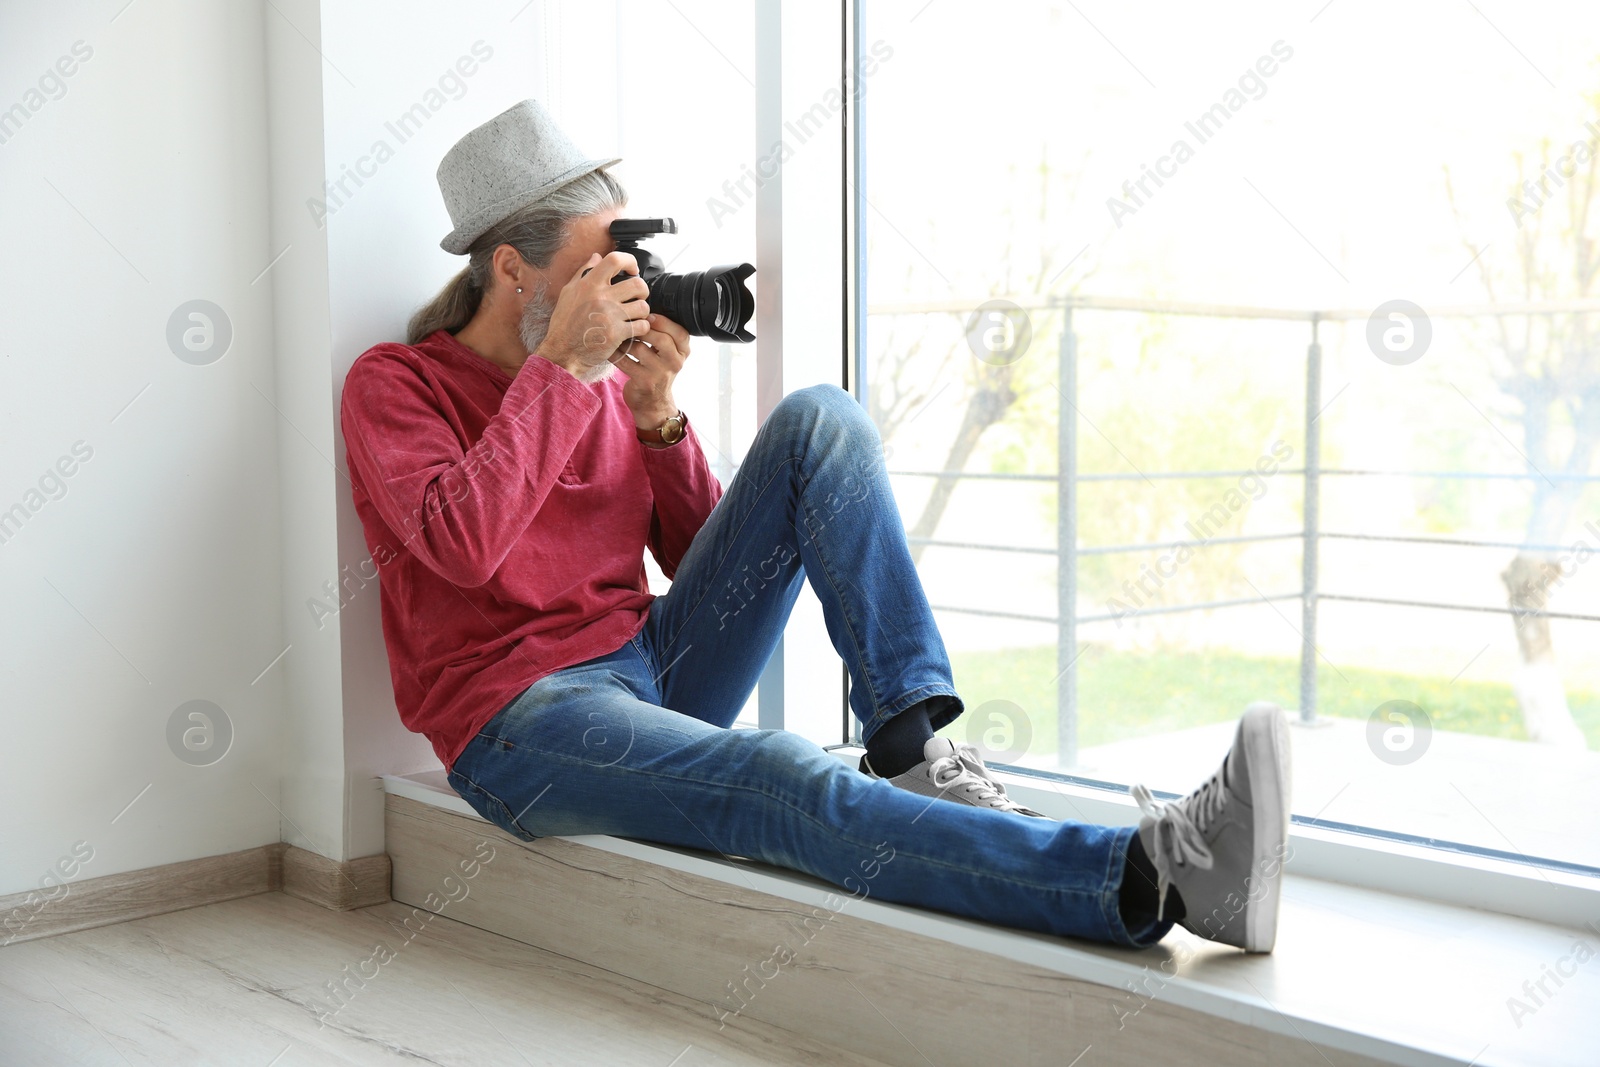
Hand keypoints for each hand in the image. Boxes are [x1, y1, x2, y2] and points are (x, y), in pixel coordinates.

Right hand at [537, 251, 650, 376]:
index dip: (629, 261)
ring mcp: (610, 315)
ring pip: (643, 306)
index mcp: (589, 284)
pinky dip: (641, 328)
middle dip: (642, 290)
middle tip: (637, 297)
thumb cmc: (564, 324)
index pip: (615, 260)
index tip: (632, 270)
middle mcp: (601, 297)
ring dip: (642, 312)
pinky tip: (633, 330)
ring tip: (634, 315)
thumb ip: (584, 272)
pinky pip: (642, 326)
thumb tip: (596, 256)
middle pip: (638, 284)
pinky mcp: (616, 334)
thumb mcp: (568, 292)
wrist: (562, 352)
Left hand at [610, 312, 689, 427]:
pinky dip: (616, 353)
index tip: (648, 315)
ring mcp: (660, 374)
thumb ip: (665, 333)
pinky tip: (611, 348)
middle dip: (642, 328)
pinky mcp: (644, 382)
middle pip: (661, 338)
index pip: (679, 331)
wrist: (653, 403)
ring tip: (617, 334)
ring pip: (640, 348)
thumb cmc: (657, 370)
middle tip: (629, 323)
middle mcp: (675, 363)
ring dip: (625, 340)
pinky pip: (626, 361)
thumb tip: (645, 306)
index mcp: (683, 351)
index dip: (662, 321)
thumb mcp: (669, 353)